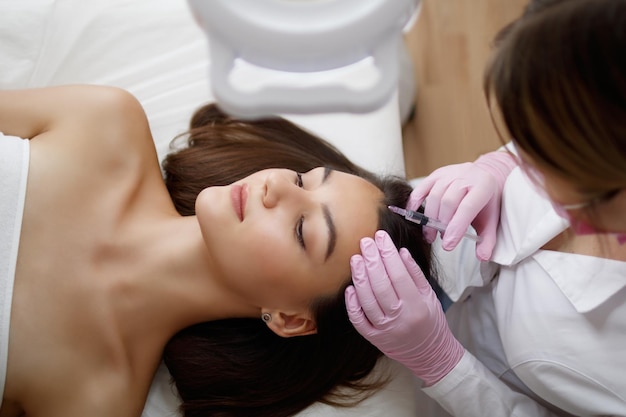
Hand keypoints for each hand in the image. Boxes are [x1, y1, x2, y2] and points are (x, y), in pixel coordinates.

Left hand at [345, 230, 463, 385]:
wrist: (431, 355)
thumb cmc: (431, 321)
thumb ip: (415, 274)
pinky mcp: (374, 339)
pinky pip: (359, 321)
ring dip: (360, 278)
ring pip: (367, 301)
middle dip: (372, 260)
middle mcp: (400, 318)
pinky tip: (350, 288)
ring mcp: (385, 330)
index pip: (399, 275)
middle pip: (381, 285)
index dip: (388, 253)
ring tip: (356, 258)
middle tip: (365, 242)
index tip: (381, 237)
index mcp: (417, 305)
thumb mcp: (430, 296)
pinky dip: (352, 304)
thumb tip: (401, 251)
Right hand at [409, 150, 516, 260]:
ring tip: (430, 234)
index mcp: (482, 187)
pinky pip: (421, 188)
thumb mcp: (491, 219)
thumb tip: (482, 257)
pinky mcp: (436, 174)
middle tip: (439, 239)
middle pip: (447, 201)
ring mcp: (449, 174)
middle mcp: (465, 177)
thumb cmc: (486, 200)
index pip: (467, 208)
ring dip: (429, 218)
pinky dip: (414, 202)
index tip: (448, 245)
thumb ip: (488, 240)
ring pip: (434, 196)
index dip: (456, 227)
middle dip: (441, 224)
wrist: (485, 175)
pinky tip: (413, 216)